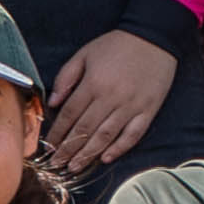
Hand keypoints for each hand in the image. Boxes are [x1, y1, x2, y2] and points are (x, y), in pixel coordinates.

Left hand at [49, 29, 178, 170]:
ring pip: (106, 136)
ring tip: (75, 167)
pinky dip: (119, 148)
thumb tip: (53, 102)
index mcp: (93, 83)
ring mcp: (131, 105)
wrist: (154, 37)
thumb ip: (66, 77)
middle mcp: (111, 97)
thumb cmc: (116, 45)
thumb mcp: (85, 54)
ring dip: (88, 154)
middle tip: (57, 164)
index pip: (70, 114)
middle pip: (85, 130)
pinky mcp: (148, 110)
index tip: (49, 147)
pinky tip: (106, 158)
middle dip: (69, 149)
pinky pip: (133, 134)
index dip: (58, 133)